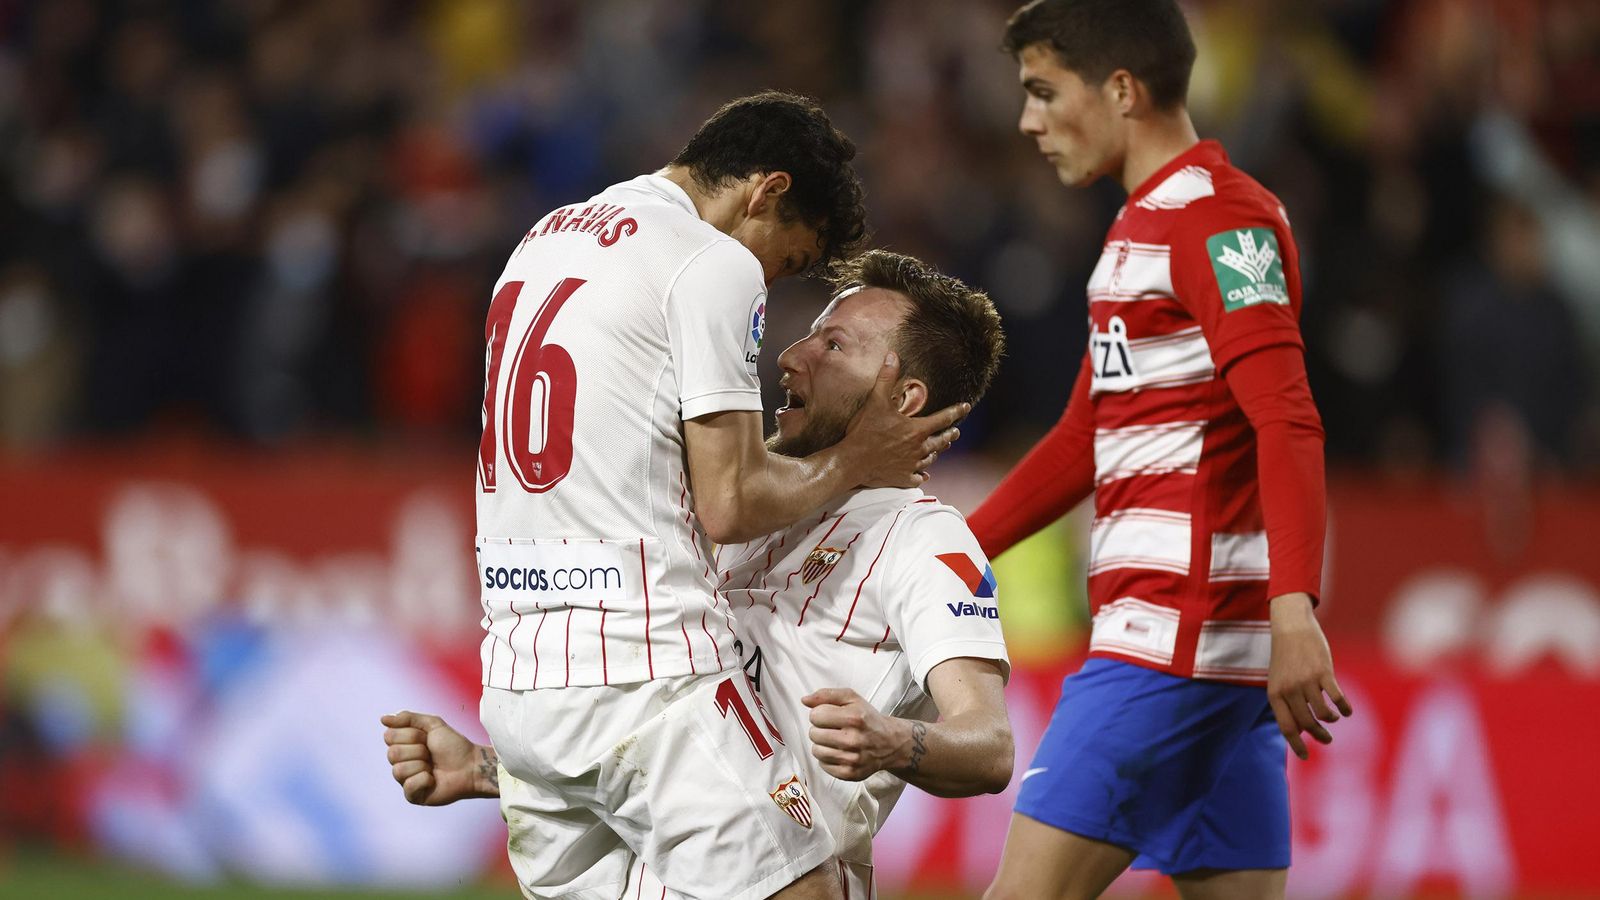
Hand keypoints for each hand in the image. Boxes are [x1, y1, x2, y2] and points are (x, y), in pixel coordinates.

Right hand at [380, 710, 498, 804]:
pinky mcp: (413, 796)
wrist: (471, 764)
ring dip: (421, 765)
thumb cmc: (453, 745)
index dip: (411, 735)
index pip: (389, 736)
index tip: (427, 738)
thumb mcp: (432, 724)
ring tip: (433, 766)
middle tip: (431, 753)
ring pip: (398, 770)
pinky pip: (408, 786)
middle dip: (418, 750)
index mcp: (402, 745)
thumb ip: (408, 718)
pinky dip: (424, 780)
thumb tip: (383, 719)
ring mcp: (405, 780)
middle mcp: (401, 763)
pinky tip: (433, 779)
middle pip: (392, 753)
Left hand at [802, 688, 911, 780]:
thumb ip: (826, 695)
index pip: (815, 715)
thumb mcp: (851, 699)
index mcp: (854, 718)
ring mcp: (852, 759)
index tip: (830, 716)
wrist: (889, 743)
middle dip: (821, 729)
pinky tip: (839, 752)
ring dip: (822, 744)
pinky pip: (823, 765)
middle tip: (834, 729)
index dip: (820, 714)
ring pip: (816, 751)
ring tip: (836, 741)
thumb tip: (805, 700)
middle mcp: (853, 740)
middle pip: (813, 734)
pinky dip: (828, 759)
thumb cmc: (867, 719)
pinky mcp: (850, 774)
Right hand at [840, 352, 968, 487]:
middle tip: (955, 432)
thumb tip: (893, 356)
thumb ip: (886, 377)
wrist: (852, 462)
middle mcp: (918, 448)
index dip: (956, 411)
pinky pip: (917, 477)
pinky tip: (923, 475)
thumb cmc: (865, 431)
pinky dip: (921, 475)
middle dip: (949, 435)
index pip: (943, 419)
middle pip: (941, 441)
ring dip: (936, 452)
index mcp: (916, 430)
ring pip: (930, 458)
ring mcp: (911, 465)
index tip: (965, 407)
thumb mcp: (876, 400)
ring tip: (940, 449)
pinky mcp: (902, 478)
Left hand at [1267, 593, 1352, 759]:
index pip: (1287, 727)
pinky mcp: (1324, 673)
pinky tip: (1347, 710)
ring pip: (1323, 713)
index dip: (1297, 745)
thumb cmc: (1285, 658)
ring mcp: (1307, 681)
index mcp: (1275, 694)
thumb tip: (1299, 731)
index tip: (1305, 757)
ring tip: (1333, 718)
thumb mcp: (1278, 681)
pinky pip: (1338, 698)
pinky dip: (1345, 708)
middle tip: (1326, 739)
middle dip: (1319, 735)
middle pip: (1307, 724)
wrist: (1291, 628)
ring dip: (1331, 720)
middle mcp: (1289, 690)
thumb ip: (1286, 704)